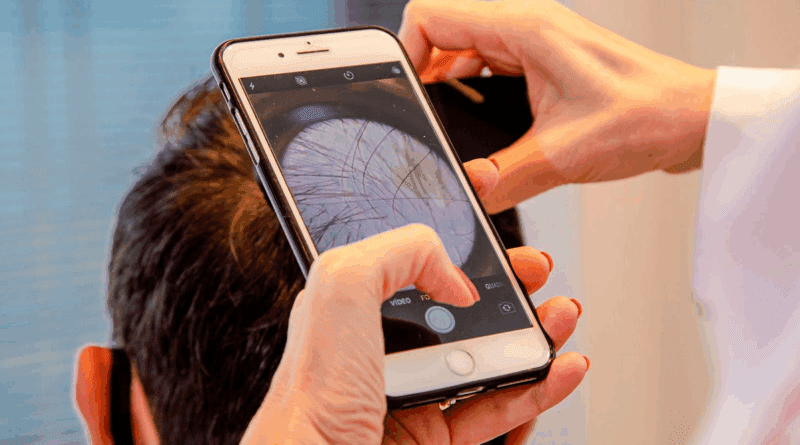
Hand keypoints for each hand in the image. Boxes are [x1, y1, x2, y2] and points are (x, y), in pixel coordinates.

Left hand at [239, 224, 586, 444]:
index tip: (495, 237)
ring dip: (531, 335)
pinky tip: (560, 369)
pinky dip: (537, 389)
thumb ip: (398, 252)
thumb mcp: (342, 287)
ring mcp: (411, 396)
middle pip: (458, 309)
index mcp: (351, 308)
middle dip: (506, 287)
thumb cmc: (310, 402)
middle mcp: (380, 351)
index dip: (457, 246)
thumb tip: (455, 277)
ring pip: (485, 358)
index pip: (411, 262)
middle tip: (536, 274)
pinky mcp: (434, 438)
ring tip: (560, 317)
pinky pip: (496, 410)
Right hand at [399, 0, 716, 212]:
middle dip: (422, 74)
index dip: (406, 53)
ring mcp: (534, 42)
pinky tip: (475, 123)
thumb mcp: (564, 154)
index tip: (402, 95)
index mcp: (524, 28)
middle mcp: (526, 26)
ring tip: (442, 124)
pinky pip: (488, 64)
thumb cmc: (648, 115)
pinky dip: (471, 90)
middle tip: (419, 119)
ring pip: (463, 48)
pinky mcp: (542, 61)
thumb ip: (504, 177)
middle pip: (443, 31)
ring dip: (447, 83)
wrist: (692, 119)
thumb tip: (466, 193)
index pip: (432, 17)